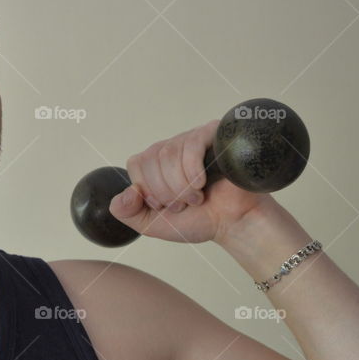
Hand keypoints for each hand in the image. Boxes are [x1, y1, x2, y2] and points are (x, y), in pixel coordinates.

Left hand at [107, 119, 276, 244]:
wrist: (235, 222)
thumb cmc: (200, 219)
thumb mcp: (154, 224)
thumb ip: (128, 213)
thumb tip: (123, 195)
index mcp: (156, 163)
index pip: (136, 163)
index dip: (148, 188)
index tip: (164, 205)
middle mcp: (172, 147)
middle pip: (152, 158)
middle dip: (166, 191)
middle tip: (184, 203)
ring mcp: (193, 139)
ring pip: (169, 153)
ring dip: (181, 185)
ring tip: (197, 198)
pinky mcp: (214, 135)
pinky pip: (191, 145)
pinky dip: (192, 170)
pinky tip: (201, 184)